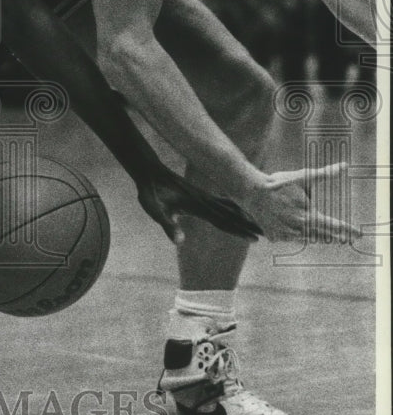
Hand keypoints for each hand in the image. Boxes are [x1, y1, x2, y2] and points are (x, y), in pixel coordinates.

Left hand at [137, 166, 263, 244]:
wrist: (149, 171)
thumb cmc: (150, 192)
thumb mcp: (155, 210)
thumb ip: (168, 225)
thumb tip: (180, 242)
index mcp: (196, 206)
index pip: (222, 222)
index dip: (239, 231)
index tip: (255, 239)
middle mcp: (203, 200)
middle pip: (230, 215)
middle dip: (247, 225)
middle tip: (266, 235)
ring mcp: (202, 196)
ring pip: (228, 207)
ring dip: (243, 215)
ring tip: (258, 222)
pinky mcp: (198, 194)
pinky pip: (220, 201)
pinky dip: (232, 206)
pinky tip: (238, 209)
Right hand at [240, 162, 360, 241]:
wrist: (252, 191)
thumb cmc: (279, 184)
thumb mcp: (304, 177)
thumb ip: (325, 174)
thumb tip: (344, 166)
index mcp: (309, 216)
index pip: (336, 227)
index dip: (349, 231)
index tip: (360, 234)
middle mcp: (299, 229)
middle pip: (323, 237)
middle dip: (334, 236)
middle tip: (343, 236)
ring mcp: (286, 235)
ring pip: (306, 239)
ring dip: (315, 235)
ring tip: (322, 233)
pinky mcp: (275, 237)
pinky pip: (289, 238)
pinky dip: (294, 234)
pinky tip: (293, 226)